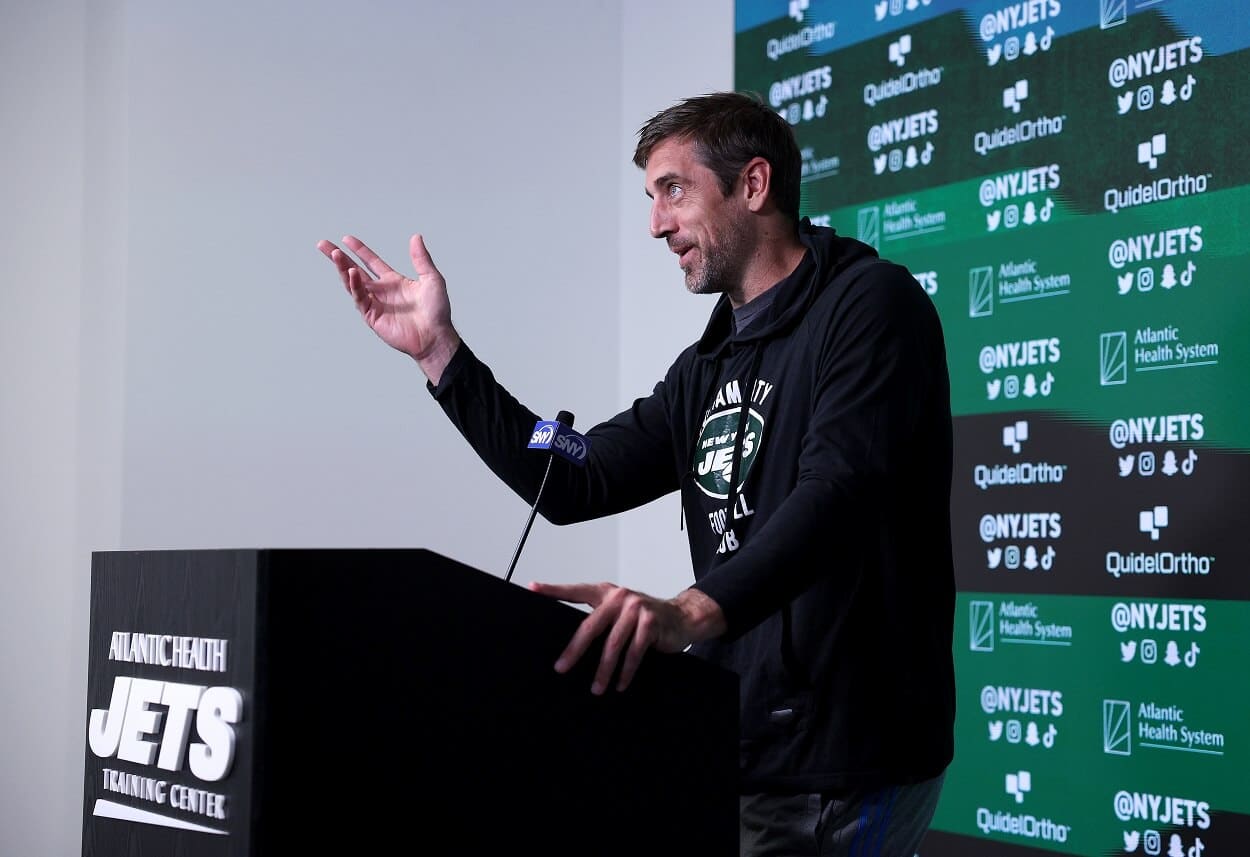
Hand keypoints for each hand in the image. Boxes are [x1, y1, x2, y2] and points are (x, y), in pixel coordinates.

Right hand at [317, 233, 460, 382]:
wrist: (435, 336)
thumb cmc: (437, 311)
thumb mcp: (432, 279)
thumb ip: (421, 259)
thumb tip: (416, 237)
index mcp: (394, 282)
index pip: (371, 262)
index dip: (360, 250)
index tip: (346, 239)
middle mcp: (381, 292)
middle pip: (354, 271)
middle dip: (339, 258)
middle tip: (323, 244)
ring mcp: (375, 304)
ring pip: (353, 283)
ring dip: (342, 269)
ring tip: (335, 254)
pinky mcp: (372, 316)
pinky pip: (360, 298)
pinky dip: (355, 286)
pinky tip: (351, 273)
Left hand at [527, 582, 725, 693]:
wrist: (682, 617)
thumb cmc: (645, 618)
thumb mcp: (621, 612)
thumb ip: (601, 619)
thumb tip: (574, 645)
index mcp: (606, 593)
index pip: (576, 590)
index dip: (554, 589)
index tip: (533, 589)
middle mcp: (619, 597)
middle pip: (590, 626)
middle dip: (575, 651)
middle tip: (562, 667)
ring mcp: (636, 608)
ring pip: (613, 644)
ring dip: (603, 670)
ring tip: (596, 687)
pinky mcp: (651, 622)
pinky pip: (634, 652)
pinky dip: (626, 671)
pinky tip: (620, 683)